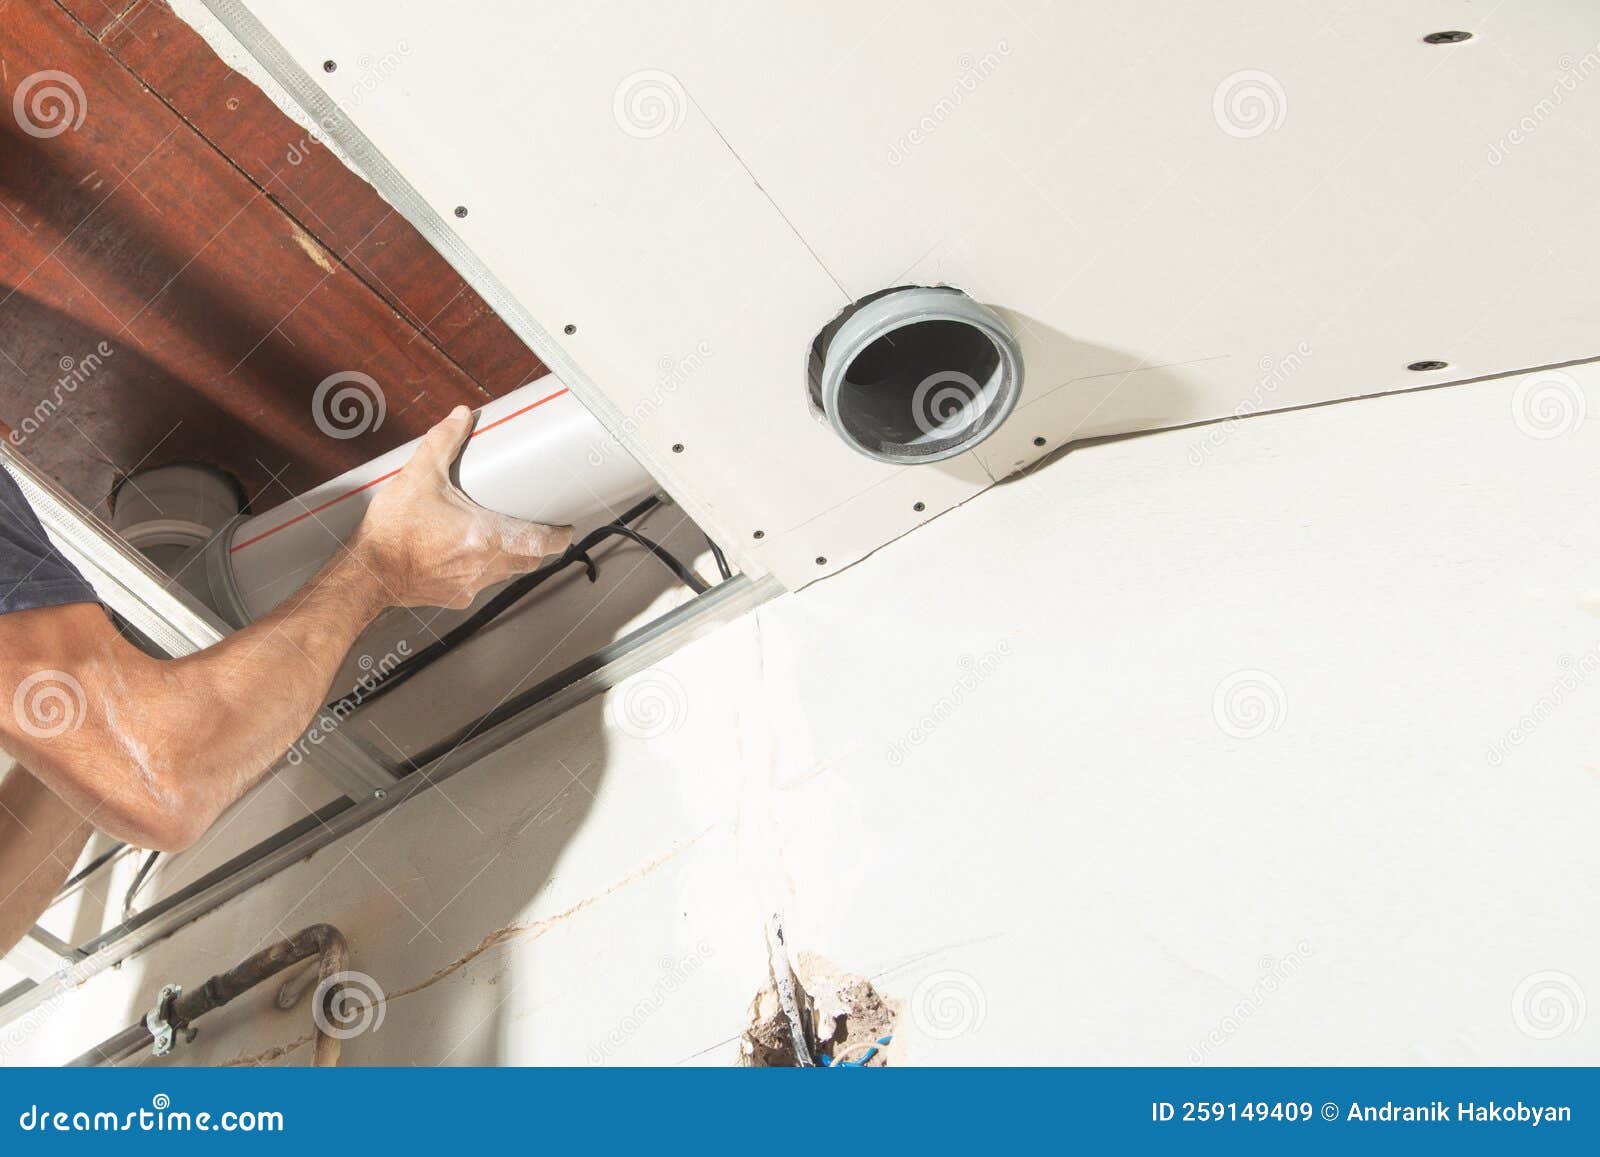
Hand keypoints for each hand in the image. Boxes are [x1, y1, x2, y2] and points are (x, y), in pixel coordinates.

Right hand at [349, 405, 572, 608]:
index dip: (559, 537)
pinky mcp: (456, 598)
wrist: (366, 573)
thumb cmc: (392, 531)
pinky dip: (482, 569)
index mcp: (486, 537)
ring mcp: (471, 586)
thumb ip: (443, 443)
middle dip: (537, 546)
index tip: (566, 528)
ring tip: (502, 535)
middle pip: (529, 561)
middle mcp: (485, 566)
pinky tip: (467, 554)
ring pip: (506, 574)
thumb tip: (461, 415)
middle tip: (538, 528)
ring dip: (510, 557)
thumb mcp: (418, 477)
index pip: (542, 543)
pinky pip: (480, 584)